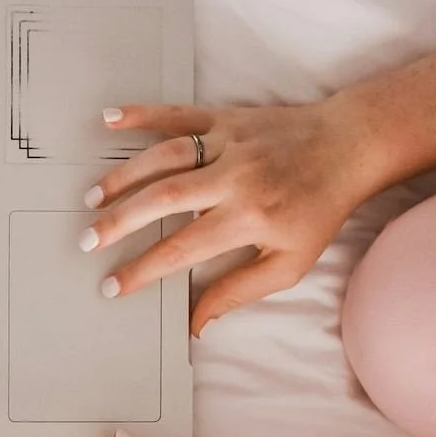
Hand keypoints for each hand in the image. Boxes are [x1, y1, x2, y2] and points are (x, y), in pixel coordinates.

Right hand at [84, 98, 380, 333]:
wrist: (348, 148)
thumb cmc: (318, 210)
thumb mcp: (289, 264)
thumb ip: (239, 291)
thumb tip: (197, 322)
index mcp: (249, 218)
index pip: (183, 248)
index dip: (143, 269)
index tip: (113, 285)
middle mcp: (234, 178)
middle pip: (163, 199)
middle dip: (119, 222)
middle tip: (87, 241)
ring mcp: (227, 143)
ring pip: (163, 157)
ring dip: (122, 176)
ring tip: (92, 198)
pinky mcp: (225, 118)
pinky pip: (177, 114)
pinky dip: (141, 114)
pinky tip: (109, 119)